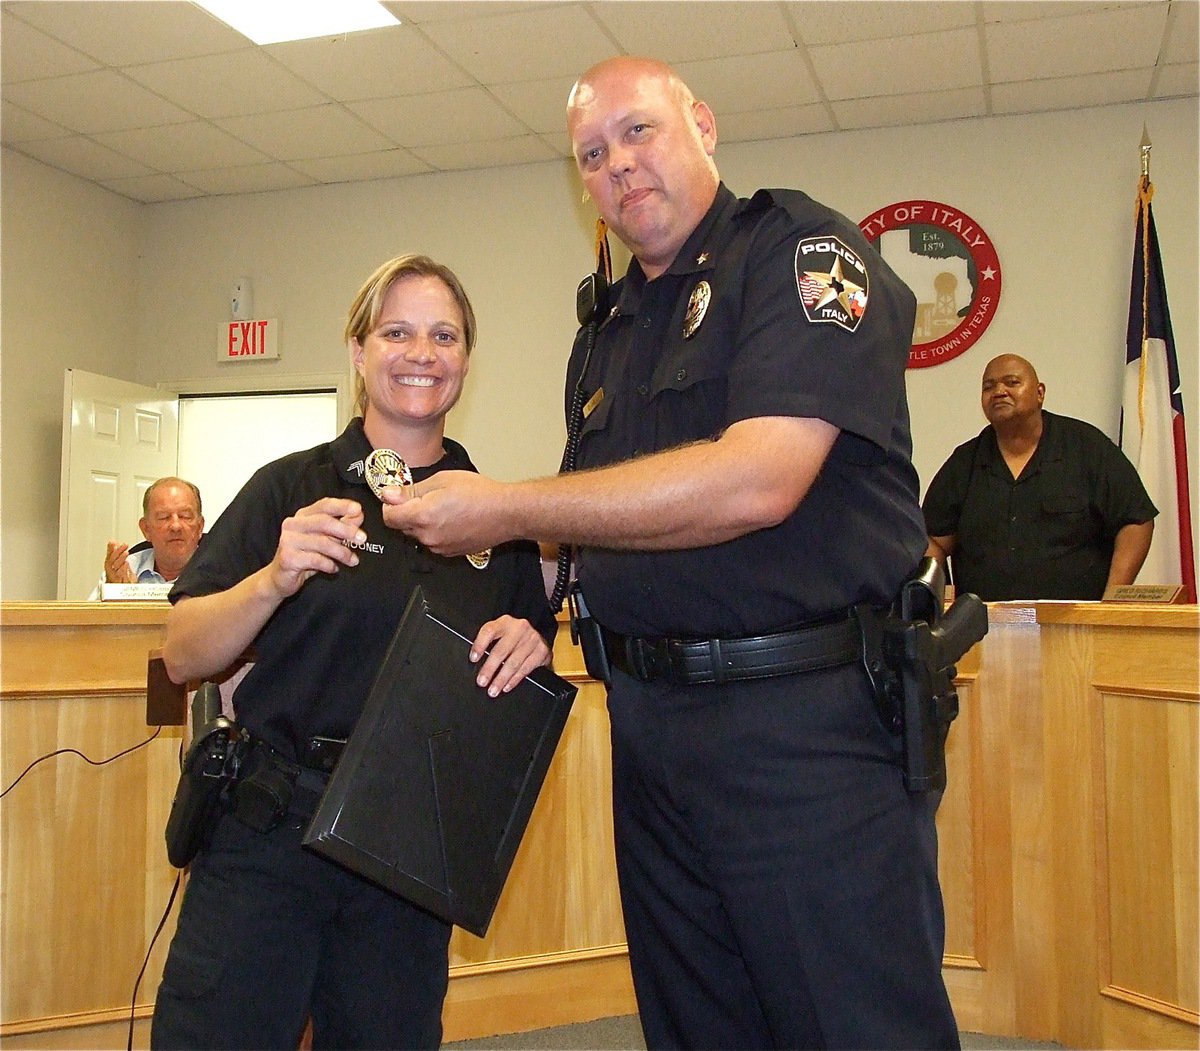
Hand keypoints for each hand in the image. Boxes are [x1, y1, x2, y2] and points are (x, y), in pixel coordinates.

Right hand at [104, 541, 134, 582]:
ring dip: (120, 559)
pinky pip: (121, 576)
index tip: (113, 542)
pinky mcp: (121, 582)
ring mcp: (116, 577)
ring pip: (116, 568)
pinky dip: (123, 570)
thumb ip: (114, 552)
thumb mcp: (115, 562)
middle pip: (112, 562)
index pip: (109, 556)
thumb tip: (112, 541)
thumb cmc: (117, 575)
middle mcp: (111, 572)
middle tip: (124, 545)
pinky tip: (126, 564)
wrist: (120, 588)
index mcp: (109, 566)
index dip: (110, 549)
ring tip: (126, 552)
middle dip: (117, 553)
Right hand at [266, 498, 365, 598]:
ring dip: (342, 552)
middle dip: (347, 530)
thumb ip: (341, 526)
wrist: (280, 578)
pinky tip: (334, 568)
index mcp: (303, 516)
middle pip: (324, 522)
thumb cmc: (304, 556)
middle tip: (362, 539)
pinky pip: (316, 560)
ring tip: (352, 560)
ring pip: (322, 542)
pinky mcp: (288, 558)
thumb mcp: (325, 539)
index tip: (358, 509)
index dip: (342, 506)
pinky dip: (329, 565)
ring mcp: (288, 540)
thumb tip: (358, 515)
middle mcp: (293, 525)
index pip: (324, 505)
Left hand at [380, 471, 508, 555]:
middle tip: (426, 497)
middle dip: (408, 512)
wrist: (506, 513)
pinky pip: (433, 542)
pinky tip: (452, 519)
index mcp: (422, 516)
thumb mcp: (441, 480)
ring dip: (423, 523)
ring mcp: (439, 547)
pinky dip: (436, 531)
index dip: (391, 504)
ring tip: (444, 508)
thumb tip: (389, 494)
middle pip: (402, 526)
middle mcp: (428, 536)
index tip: (398, 496)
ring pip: (418, 535)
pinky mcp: (450, 553)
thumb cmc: (479, 494)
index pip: (389, 516)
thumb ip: (411, 490)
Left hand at [468, 615, 551, 696]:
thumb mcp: (501, 634)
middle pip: (501, 650)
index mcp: (505, 622)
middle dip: (490, 668)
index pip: (490, 631)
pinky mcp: (542, 651)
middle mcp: (519, 628)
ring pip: (513, 662)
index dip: (480, 645)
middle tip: (482, 681)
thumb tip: (475, 662)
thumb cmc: (513, 639)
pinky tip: (507, 686)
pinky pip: (525, 668)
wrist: (538, 638)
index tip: (473, 658)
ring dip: (501, 679)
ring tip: (493, 689)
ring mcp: (532, 639)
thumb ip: (489, 643)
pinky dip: (514, 680)